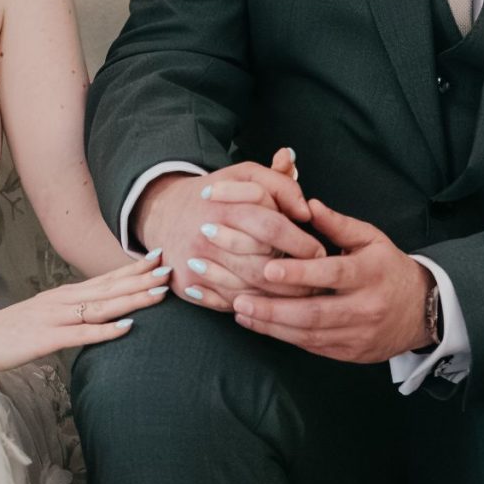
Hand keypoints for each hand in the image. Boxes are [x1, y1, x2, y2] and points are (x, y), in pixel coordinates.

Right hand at [0, 254, 171, 372]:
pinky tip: (127, 327)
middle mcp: (61, 301)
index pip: (104, 279)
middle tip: (170, 266)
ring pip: (101, 306)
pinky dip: (106, 329)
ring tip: (159, 291)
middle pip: (108, 287)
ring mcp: (53, 318)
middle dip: (141, 278)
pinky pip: (81, 333)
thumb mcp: (42, 319)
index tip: (157, 259)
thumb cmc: (6, 333)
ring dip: (133, 298)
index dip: (132, 270)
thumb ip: (67, 316)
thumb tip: (92, 318)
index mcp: (61, 296)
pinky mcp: (45, 338)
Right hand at [136, 148, 324, 313]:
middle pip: (261, 266)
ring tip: (304, 297)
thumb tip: (307, 209)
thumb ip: (281, 184)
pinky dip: (255, 307)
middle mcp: (207, 236)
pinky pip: (231, 303)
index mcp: (225, 205)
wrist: (164, 214)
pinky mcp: (189, 285)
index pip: (271, 227)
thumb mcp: (246, 176)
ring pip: (248, 291)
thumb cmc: (217, 195)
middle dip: (295, 277)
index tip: (319, 252)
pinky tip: (275, 305)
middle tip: (318, 282)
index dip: (300, 242)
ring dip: (280, 299)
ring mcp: (197, 264)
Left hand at [232, 195, 434, 362]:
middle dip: (274, 308)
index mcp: (371, 273)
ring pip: (310, 334)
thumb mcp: (371, 239)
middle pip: (316, 312)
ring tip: (242, 313)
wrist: (421, 311)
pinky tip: (262, 326)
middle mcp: (366, 307)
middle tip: (241, 299)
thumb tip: (308, 204)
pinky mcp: (351, 353)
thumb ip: (338, 224)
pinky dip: (285, 336)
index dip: (299, 272)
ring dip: (273, 326)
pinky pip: (314, 346)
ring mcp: (359, 334)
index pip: (332, 274)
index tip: (269, 268)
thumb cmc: (388, 268)